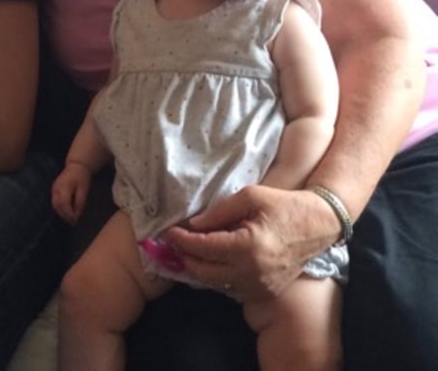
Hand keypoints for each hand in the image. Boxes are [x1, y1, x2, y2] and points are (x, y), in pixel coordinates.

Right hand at [51, 162, 91, 223]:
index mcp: (65, 186)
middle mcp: (56, 187)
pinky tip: (66, 212)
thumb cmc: (82, 178)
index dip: (68, 213)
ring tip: (70, 219)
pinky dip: (60, 209)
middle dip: (64, 215)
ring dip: (61, 213)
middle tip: (73, 222)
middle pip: (57, 205)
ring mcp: (53, 188)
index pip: (63, 203)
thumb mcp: (84, 190)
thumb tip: (76, 216)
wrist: (77, 166)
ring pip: (54, 205)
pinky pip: (54, 202)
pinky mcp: (53, 190)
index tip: (75, 220)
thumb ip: (80, 203)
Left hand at [163, 185, 339, 301]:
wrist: (318, 225)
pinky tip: (211, 260)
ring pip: (215, 283)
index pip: (204, 248)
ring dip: (198, 268)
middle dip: (184, 257)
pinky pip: (230, 287)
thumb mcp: (250, 196)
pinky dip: (216, 275)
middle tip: (172, 244)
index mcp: (249, 246)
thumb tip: (193, 224)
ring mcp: (259, 286)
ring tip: (187, 251)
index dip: (182, 240)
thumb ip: (219, 211)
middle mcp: (252, 272)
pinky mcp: (264, 292)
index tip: (168, 232)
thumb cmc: (284, 205)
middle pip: (203, 272)